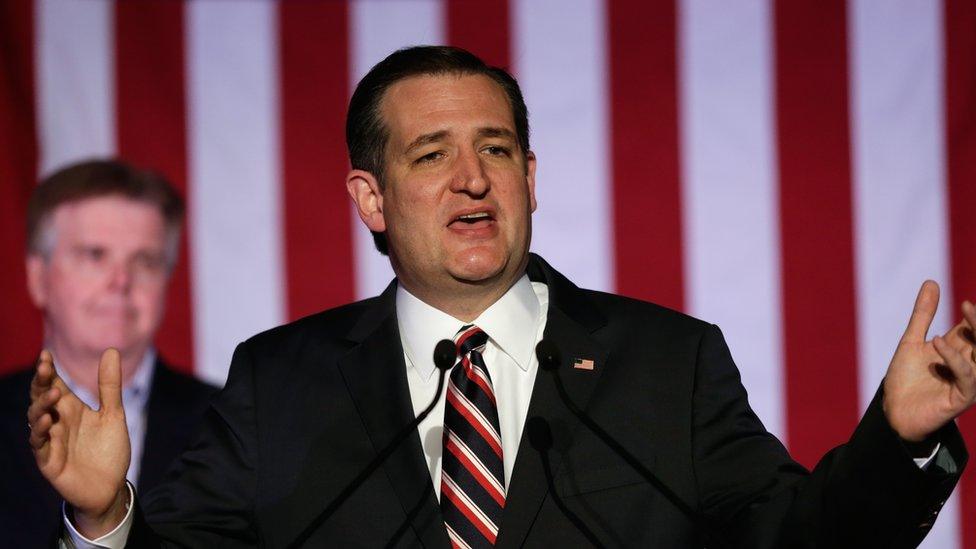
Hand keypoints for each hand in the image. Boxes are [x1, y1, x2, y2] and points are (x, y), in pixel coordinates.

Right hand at [28, 348, 131, 537]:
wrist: (112, 487)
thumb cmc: (109, 451)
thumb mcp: (113, 414)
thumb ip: (109, 386)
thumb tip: (111, 350)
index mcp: (71, 409)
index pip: (54, 384)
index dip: (48, 370)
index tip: (46, 353)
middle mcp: (57, 422)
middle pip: (41, 397)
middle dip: (40, 382)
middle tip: (43, 366)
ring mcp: (51, 441)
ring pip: (36, 418)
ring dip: (42, 404)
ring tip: (53, 391)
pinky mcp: (49, 461)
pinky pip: (39, 444)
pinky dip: (41, 430)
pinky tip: (47, 418)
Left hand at [883, 281, 975, 441]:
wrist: (893, 411)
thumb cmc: (906, 379)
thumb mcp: (912, 341)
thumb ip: (923, 314)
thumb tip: (932, 281)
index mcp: (959, 350)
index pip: (974, 328)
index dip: (974, 315)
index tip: (966, 301)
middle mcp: (968, 364)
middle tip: (969, 305)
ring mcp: (968, 381)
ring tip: (965, 312)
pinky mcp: (962, 397)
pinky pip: (968, 377)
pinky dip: (955, 358)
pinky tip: (939, 342)